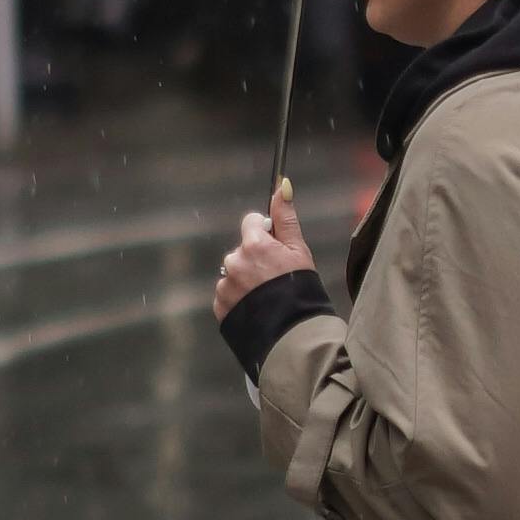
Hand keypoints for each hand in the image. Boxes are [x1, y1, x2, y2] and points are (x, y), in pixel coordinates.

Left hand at [213, 183, 313, 323]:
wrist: (292, 333)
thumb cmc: (300, 290)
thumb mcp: (299, 250)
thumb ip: (286, 217)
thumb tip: (283, 185)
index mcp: (253, 244)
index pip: (251, 223)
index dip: (265, 233)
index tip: (275, 248)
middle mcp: (234, 261)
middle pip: (242, 250)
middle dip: (255, 259)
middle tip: (274, 278)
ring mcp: (225, 285)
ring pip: (233, 273)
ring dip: (245, 280)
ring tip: (264, 296)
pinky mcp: (219, 305)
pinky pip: (226, 294)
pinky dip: (237, 298)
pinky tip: (255, 307)